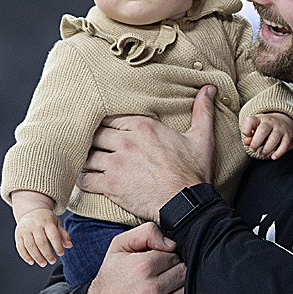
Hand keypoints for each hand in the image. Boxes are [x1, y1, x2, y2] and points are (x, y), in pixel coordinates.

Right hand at [14, 208, 71, 266]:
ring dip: (37, 257)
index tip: (61, 254)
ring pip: (30, 246)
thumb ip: (63, 234)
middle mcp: (35, 225)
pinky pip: (20, 247)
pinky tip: (32, 262)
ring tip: (43, 263)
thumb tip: (69, 245)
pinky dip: (25, 256)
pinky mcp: (18, 234)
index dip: (57, 246)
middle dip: (47, 254)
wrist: (31, 211)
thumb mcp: (56, 223)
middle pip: (41, 242)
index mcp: (47, 221)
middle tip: (52, 261)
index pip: (53, 235)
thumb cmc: (46, 219)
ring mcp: (25, 230)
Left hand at [77, 85, 217, 220]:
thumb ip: (202, 111)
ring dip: (86, 160)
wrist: (186, 204)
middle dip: (92, 141)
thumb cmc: (193, 173)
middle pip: (94, 134)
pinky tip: (87, 181)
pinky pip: (85, 179)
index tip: (105, 132)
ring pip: (87, 155)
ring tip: (87, 163)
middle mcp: (126, 141)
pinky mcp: (110, 185)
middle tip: (92, 148)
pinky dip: (83, 180)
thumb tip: (209, 88)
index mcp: (143, 126)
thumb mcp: (201, 138)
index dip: (105, 125)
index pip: (110, 117)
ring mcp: (116, 163)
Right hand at [86, 222, 185, 293]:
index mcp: (142, 267)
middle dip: (172, 271)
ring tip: (159, 290)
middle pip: (182, 271)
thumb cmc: (111, 277)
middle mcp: (151, 289)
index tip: (152, 265)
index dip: (164, 257)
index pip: (173, 254)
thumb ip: (146, 233)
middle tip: (156, 277)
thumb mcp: (120, 246)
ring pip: (185, 288)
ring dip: (176, 287)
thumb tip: (172, 244)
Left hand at [241, 111, 292, 159]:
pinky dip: (279, 152)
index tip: (246, 136)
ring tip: (261, 154)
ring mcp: (280, 128)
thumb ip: (249, 134)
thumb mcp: (255, 127)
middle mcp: (270, 122)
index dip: (246, 130)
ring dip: (267, 149)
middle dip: (256, 142)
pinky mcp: (288, 135)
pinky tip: (273, 157)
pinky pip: (285, 144)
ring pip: (274, 138)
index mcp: (259, 119)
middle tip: (252, 149)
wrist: (283, 119)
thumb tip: (247, 142)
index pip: (250, 121)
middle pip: (263, 131)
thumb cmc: (264, 126)